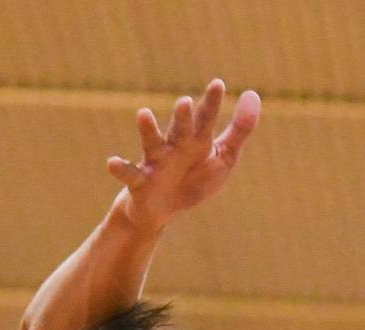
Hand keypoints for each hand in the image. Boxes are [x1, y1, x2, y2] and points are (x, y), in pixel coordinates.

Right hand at [108, 78, 260, 231]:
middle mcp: (175, 147)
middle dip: (183, 117)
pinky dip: (121, 169)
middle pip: (180, 129)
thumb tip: (253, 93)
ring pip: (152, 143)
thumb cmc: (195, 179)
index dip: (211, 103)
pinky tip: (111, 162)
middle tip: (184, 102)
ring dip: (148, 130)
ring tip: (142, 114)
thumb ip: (240, 129)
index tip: (218, 85)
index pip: (206, 118)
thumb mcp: (224, 156)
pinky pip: (130, 175)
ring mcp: (156, 163)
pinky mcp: (140, 183)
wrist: (163, 210)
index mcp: (197, 140)